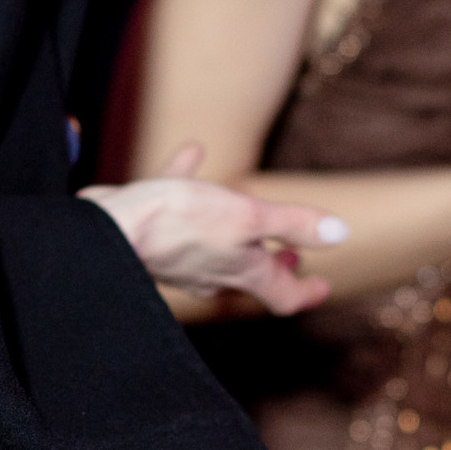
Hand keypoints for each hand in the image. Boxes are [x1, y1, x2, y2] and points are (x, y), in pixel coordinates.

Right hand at [81, 145, 346, 314]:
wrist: (111, 227)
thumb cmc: (179, 223)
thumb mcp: (249, 216)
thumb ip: (293, 225)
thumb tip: (340, 234)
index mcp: (241, 272)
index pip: (282, 297)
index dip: (306, 293)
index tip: (323, 285)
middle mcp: (211, 273)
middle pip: (249, 277)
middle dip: (272, 264)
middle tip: (290, 255)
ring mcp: (179, 257)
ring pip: (213, 248)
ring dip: (234, 230)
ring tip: (248, 209)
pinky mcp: (150, 232)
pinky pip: (174, 208)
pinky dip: (187, 183)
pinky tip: (192, 152)